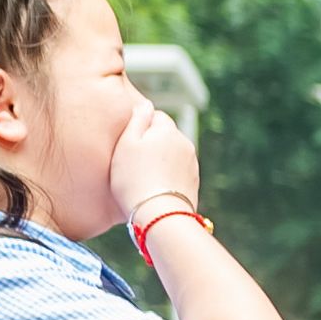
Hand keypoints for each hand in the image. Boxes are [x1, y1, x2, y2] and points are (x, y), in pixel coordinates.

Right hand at [109, 102, 200, 218]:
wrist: (158, 215)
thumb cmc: (134, 178)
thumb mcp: (126, 144)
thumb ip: (137, 120)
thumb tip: (146, 104)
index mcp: (168, 130)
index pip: (156, 116)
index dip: (141, 127)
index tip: (129, 142)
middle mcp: (185, 144)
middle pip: (166, 136)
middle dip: (152, 143)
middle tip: (133, 162)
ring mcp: (192, 165)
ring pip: (173, 155)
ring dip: (161, 161)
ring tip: (142, 177)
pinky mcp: (193, 184)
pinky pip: (177, 173)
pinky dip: (167, 176)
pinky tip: (154, 188)